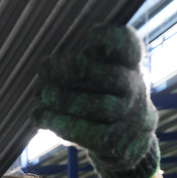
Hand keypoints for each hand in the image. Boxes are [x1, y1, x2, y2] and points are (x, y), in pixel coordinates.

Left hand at [33, 24, 158, 177]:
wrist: (130, 135)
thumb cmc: (106, 92)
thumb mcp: (103, 67)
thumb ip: (84, 59)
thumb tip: (46, 69)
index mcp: (130, 63)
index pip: (129, 46)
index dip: (113, 40)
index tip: (92, 34)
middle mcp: (134, 88)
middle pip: (111, 77)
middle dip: (76, 71)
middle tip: (45, 67)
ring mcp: (127, 117)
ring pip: (99, 107)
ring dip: (66, 100)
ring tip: (43, 94)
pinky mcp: (114, 142)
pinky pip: (90, 134)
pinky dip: (64, 125)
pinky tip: (43, 118)